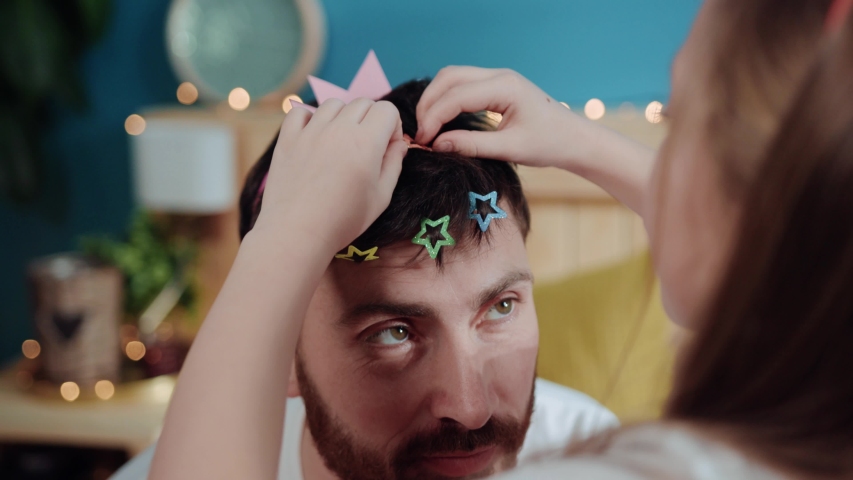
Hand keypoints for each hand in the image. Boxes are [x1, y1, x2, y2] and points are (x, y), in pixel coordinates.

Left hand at [254, 98, 407, 254]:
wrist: (297, 233)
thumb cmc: (344, 220)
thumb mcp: (381, 197)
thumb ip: (394, 164)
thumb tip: (399, 144)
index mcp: (366, 142)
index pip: (387, 110)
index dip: (393, 127)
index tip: (387, 148)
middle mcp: (338, 129)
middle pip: (363, 103)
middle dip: (371, 120)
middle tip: (366, 148)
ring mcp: (310, 131)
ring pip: (334, 104)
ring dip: (343, 117)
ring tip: (340, 143)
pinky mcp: (288, 138)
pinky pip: (300, 112)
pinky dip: (310, 118)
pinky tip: (314, 137)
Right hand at [415, 66, 596, 168]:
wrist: (573, 139)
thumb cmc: (548, 144)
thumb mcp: (510, 149)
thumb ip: (471, 145)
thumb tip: (437, 145)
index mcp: (504, 87)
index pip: (455, 96)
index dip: (433, 118)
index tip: (422, 142)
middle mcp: (499, 75)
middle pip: (448, 78)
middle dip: (429, 104)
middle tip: (420, 134)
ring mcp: (497, 77)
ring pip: (452, 77)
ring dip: (435, 99)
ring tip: (428, 128)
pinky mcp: (496, 85)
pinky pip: (462, 84)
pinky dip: (446, 99)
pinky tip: (441, 120)